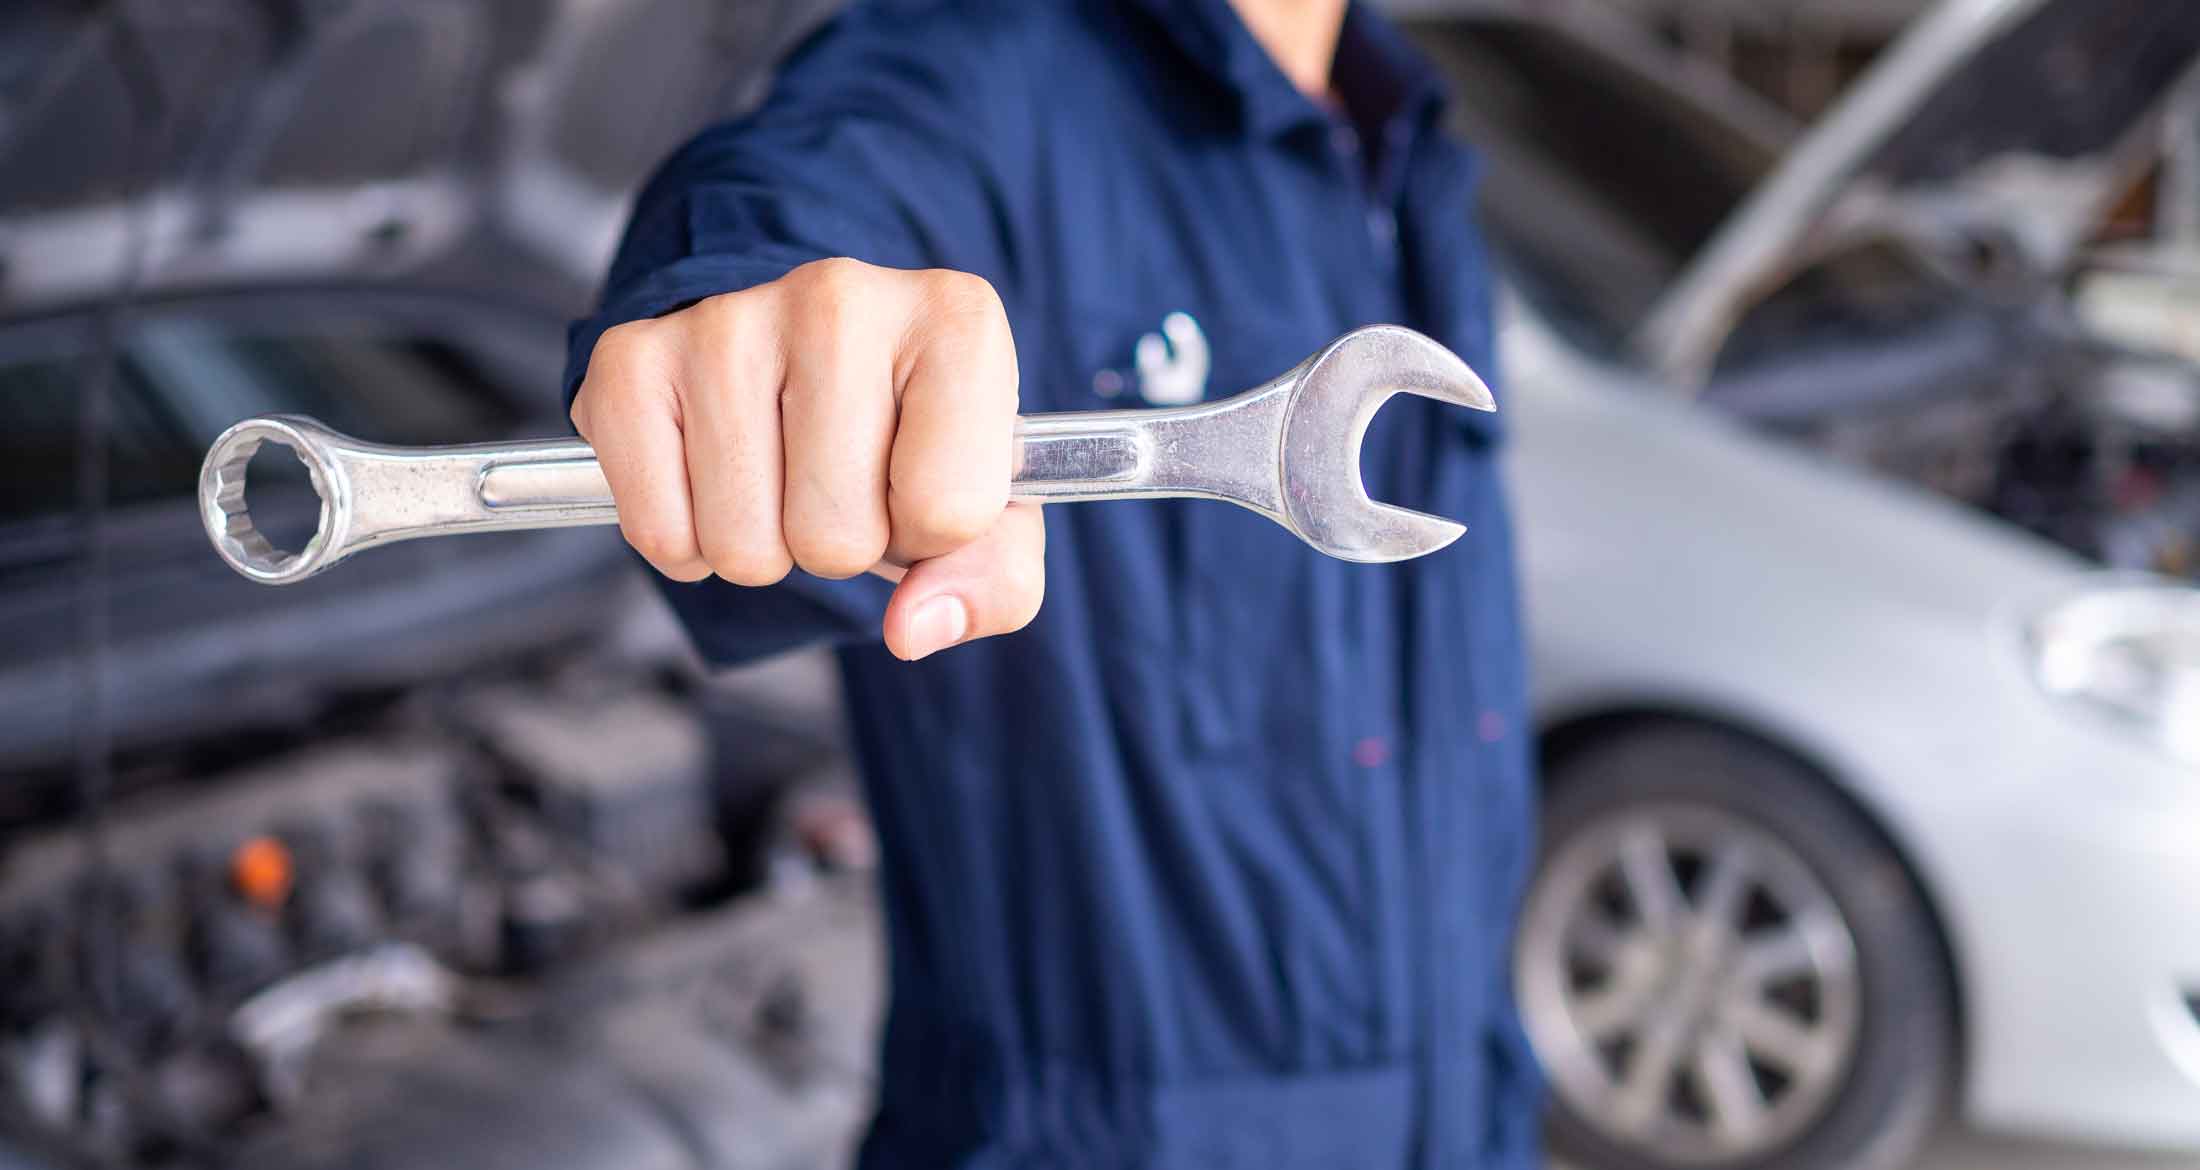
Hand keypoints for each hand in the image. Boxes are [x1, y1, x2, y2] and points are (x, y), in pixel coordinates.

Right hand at [571, 258, 1041, 659]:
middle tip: (838, 482)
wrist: (803, 356)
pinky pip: (660, 534)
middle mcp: (840, 297)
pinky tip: (712, 478)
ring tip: (780, 476)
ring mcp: (727, 320)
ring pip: (744, 545)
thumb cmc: (907, 438)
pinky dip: (686, 542)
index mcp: (956, 319)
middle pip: (836, 537)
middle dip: (840, 545)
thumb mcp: (989, 510)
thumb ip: (994, 581)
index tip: (919, 483)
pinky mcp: (632, 359)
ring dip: (762, 546)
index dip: (931, 535)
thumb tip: (912, 628)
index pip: (950, 511)